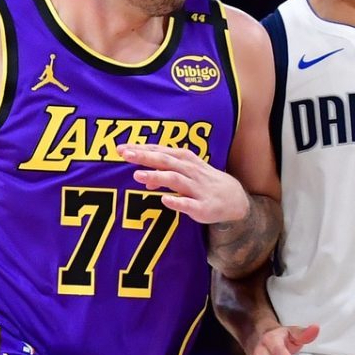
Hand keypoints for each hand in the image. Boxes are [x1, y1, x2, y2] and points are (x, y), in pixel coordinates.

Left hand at [118, 144, 249, 222]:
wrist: (233, 198)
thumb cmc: (203, 182)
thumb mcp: (184, 173)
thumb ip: (160, 173)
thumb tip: (141, 176)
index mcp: (184, 160)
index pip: (160, 151)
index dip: (141, 149)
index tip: (120, 148)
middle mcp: (190, 171)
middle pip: (165, 161)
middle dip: (145, 157)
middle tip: (125, 155)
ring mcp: (197, 189)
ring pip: (175, 180)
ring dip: (157, 177)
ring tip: (138, 176)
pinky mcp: (203, 207)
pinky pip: (189, 204)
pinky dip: (177, 202)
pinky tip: (164, 200)